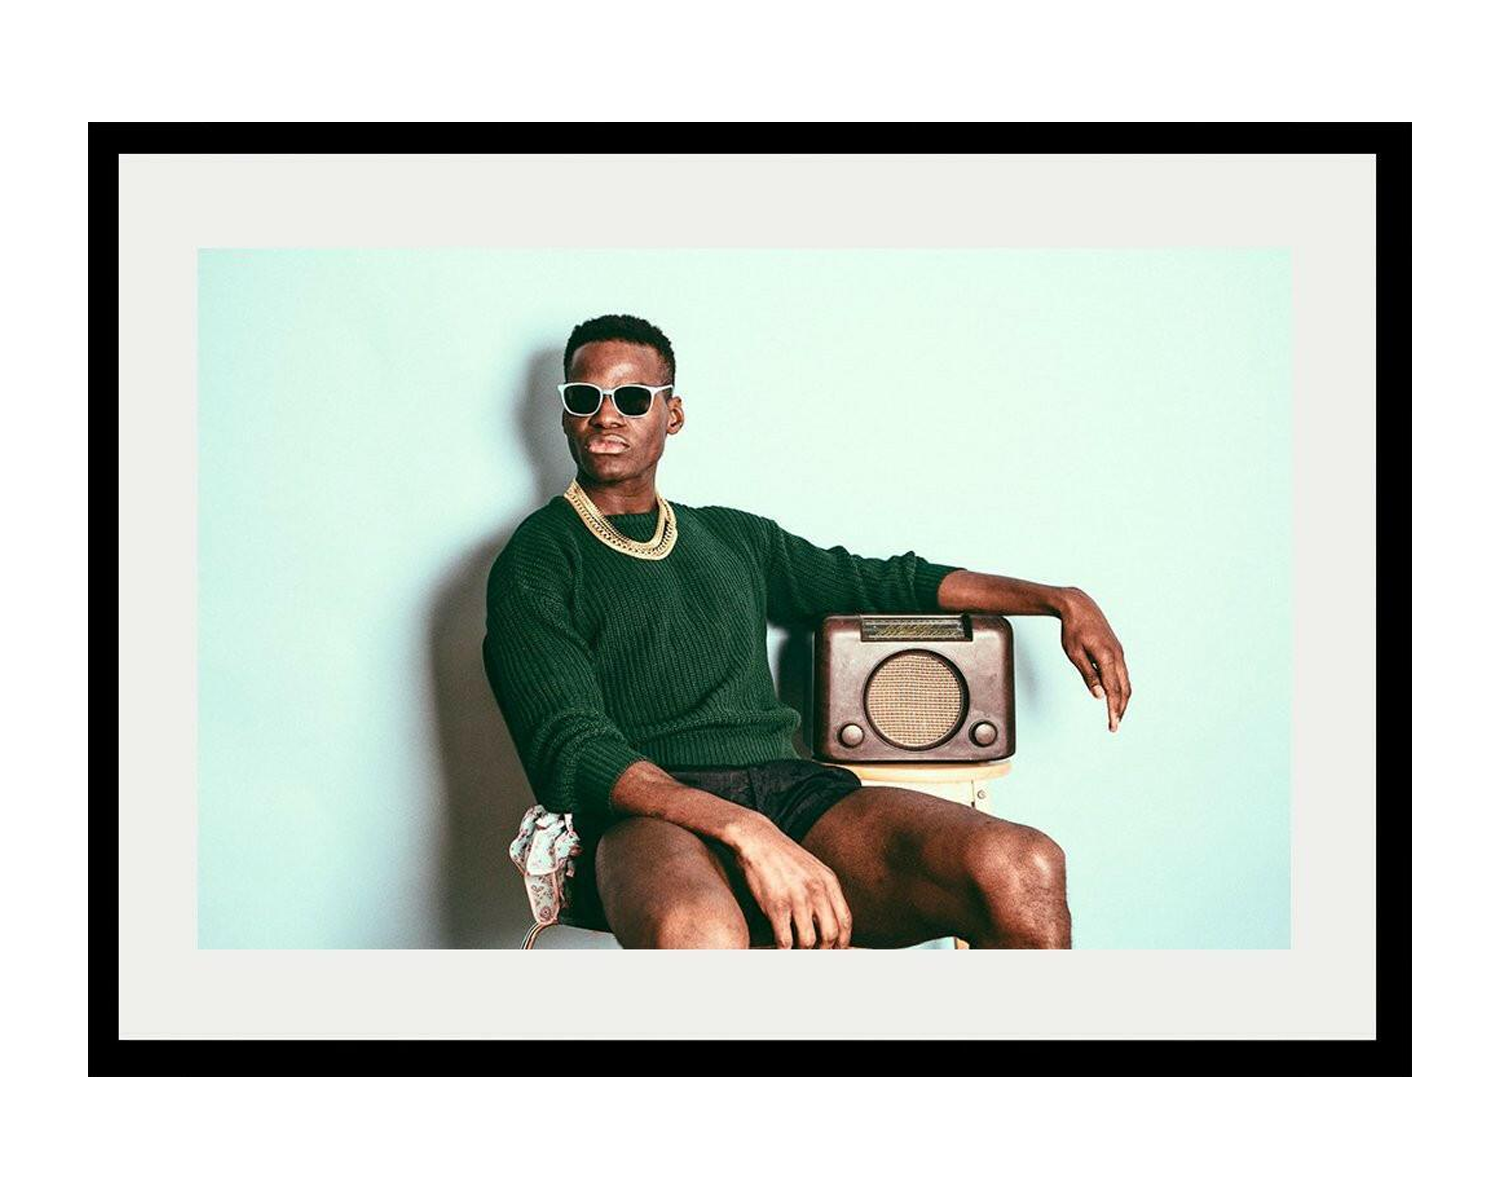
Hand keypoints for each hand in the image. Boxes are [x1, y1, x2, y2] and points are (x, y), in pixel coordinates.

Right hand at [728, 817, 852, 948]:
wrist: (756, 838)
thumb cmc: (782, 857)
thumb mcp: (812, 869)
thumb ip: (823, 892)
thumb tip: (830, 921)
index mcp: (828, 882)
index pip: (845, 921)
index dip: (842, 942)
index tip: (834, 951)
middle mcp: (816, 890)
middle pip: (831, 935)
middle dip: (823, 951)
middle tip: (813, 956)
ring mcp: (796, 898)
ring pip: (808, 941)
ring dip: (802, 953)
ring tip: (795, 953)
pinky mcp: (776, 905)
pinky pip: (785, 939)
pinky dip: (783, 950)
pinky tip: (779, 947)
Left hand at [1057, 587, 1131, 732]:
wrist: (1079, 605)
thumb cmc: (1072, 629)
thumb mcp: (1074, 654)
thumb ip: (1088, 675)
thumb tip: (1099, 696)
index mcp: (1107, 657)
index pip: (1113, 691)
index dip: (1113, 711)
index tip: (1113, 725)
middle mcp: (1117, 655)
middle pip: (1125, 689)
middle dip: (1121, 709)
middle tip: (1114, 725)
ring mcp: (1119, 652)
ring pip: (1126, 681)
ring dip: (1122, 699)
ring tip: (1115, 714)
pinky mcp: (1116, 649)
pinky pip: (1122, 672)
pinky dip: (1121, 687)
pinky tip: (1114, 694)